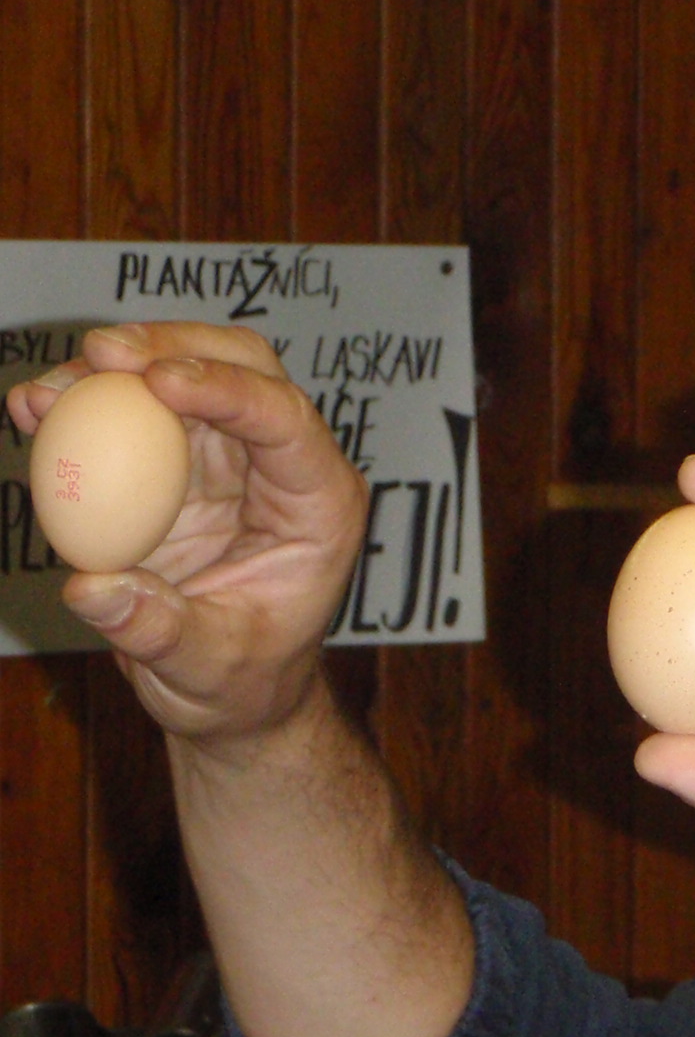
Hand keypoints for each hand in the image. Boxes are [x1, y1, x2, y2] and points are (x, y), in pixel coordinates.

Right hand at [5, 324, 365, 752]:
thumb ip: (157, 630)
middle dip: (174, 346)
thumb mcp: (205, 670)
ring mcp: (230, 458)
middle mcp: (281, 468)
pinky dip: (86, 399)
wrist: (224, 690)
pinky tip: (33, 408)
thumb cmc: (239, 682)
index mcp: (319, 508)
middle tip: (100, 351)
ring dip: (116, 366)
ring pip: (183, 374)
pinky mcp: (179, 463)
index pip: (287, 422)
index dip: (228, 389)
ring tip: (47, 389)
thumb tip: (94, 589)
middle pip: (244, 366)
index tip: (157, 381)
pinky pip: (134, 412)